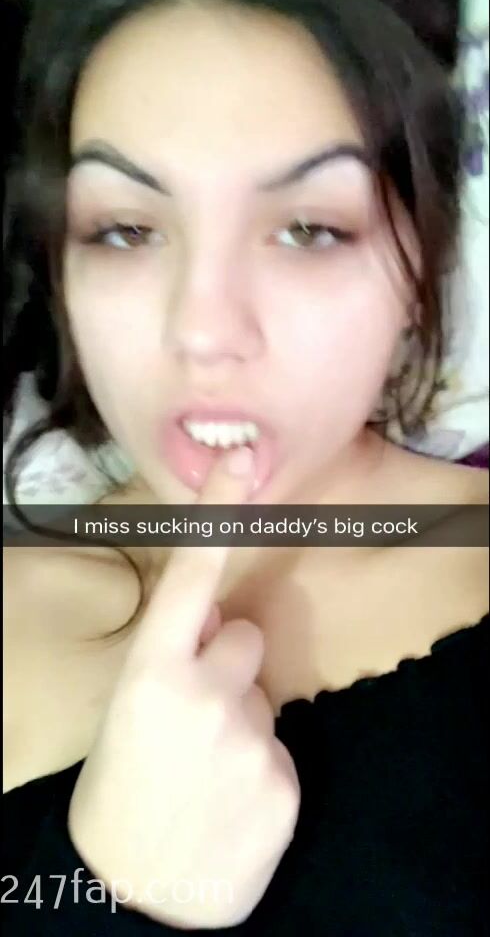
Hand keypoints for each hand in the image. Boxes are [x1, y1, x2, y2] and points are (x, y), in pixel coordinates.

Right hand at [68, 447, 299, 928]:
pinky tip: (228, 800)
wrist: (134, 891)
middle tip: (190, 720)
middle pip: (245, 639)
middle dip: (226, 667)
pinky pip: (282, 749)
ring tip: (205, 768)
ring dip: (242, 721)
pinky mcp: (285, 784)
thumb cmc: (121, 785)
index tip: (240, 459)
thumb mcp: (128, 706)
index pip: (192, 574)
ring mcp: (249, 740)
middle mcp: (204, 693)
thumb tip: (212, 622)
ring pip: (265, 696)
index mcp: (152, 670)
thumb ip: (171, 655)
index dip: (217, 511)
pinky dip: (260, 769)